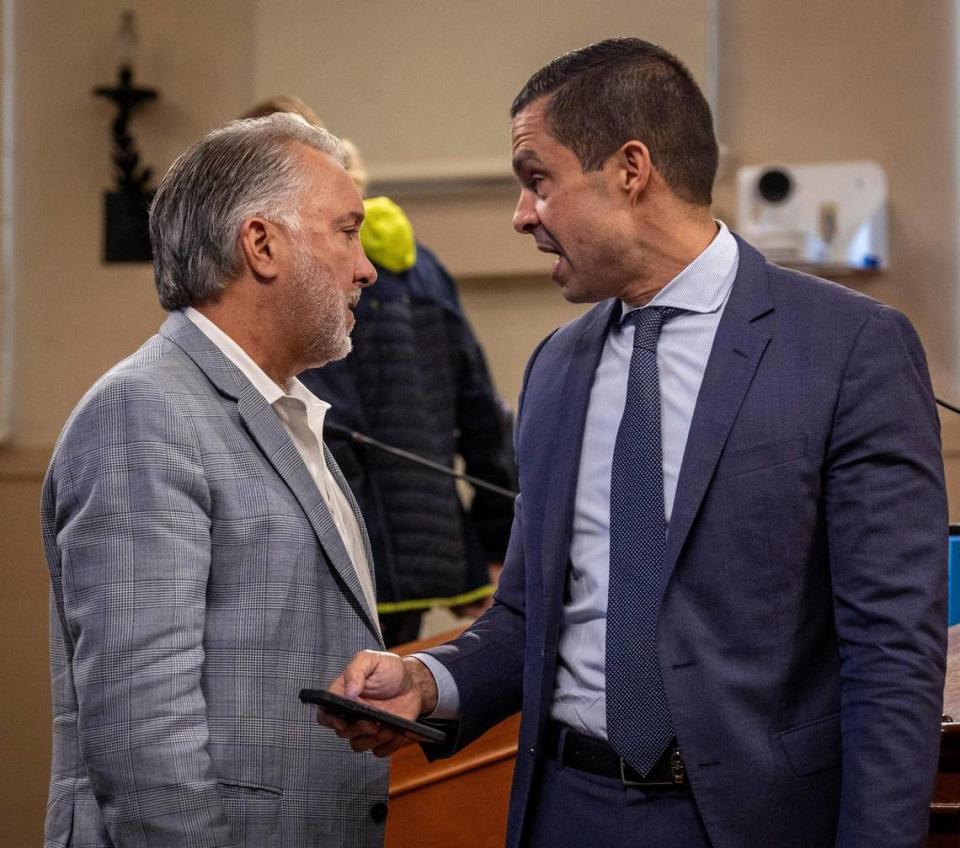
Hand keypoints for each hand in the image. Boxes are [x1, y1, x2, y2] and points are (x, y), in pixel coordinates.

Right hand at [318, 651, 439, 756]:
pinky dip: (388, 745)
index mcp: (344, 695)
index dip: (329, 720)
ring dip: (373, 740)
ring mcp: (366, 727)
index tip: (341, 721)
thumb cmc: (390, 670)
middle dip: (357, 729)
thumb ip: (356, 670)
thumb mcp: (372, 660)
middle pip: (342, 732)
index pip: (325, 713)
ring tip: (388, 727)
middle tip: (372, 723)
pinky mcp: (381, 737)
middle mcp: (351, 714)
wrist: (413, 683)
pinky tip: (397, 732)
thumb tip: (348, 691)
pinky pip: (379, 751)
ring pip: (359, 745)